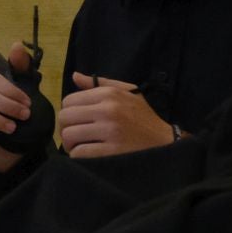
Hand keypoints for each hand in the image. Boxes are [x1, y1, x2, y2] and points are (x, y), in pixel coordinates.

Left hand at [59, 72, 173, 157]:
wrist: (167, 142)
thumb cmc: (144, 118)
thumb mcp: (127, 94)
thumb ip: (100, 84)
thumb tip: (75, 76)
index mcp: (109, 95)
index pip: (68, 101)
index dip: (69, 113)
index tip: (78, 121)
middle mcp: (108, 110)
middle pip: (64, 117)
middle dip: (66, 128)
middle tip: (77, 136)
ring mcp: (110, 131)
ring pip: (69, 135)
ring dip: (71, 144)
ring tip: (81, 146)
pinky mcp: (112, 151)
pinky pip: (79, 153)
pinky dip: (78, 156)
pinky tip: (88, 155)